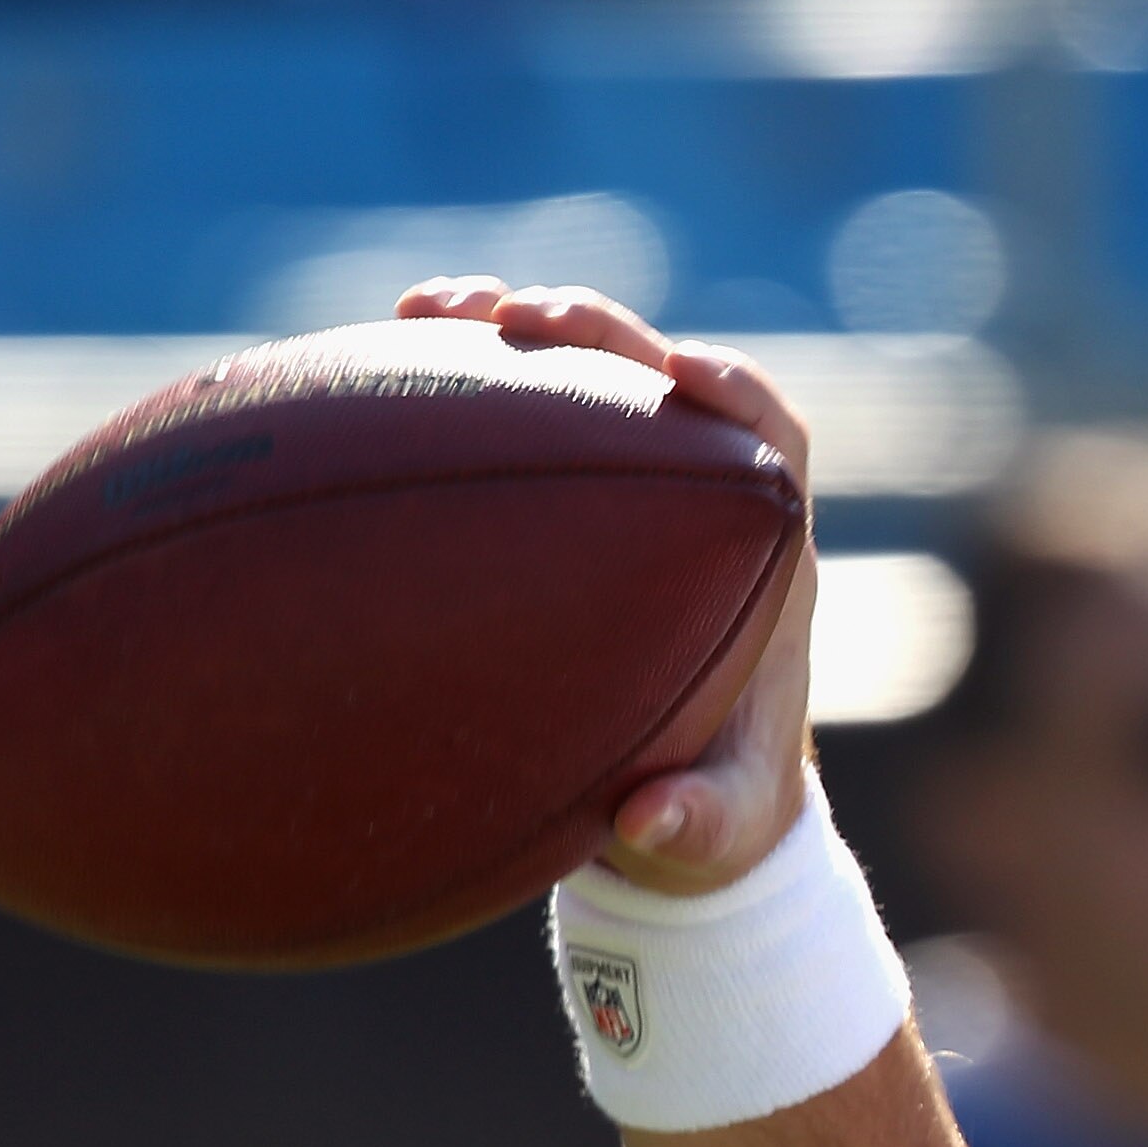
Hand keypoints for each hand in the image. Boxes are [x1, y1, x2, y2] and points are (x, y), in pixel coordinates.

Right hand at [395, 274, 818, 893]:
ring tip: (426, 308)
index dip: (738, 395)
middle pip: (664, 380)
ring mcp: (622, 496)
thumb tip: (649, 824)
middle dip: (601, 333)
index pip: (772, 443)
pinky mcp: (551, 506)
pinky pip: (509, 421)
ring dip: (512, 332)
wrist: (678, 818)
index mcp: (760, 564)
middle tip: (520, 316)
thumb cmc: (713, 820)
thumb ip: (695, 829)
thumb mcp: (715, 837)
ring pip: (581, 380)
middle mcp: (697, 509)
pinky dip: (453, 384)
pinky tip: (375, 360)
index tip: (684, 374)